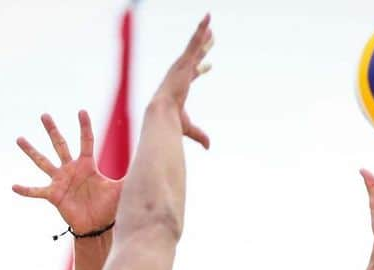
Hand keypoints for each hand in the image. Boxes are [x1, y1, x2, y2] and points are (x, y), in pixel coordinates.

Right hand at [12, 111, 120, 234]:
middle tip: (44, 115)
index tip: (81, 111)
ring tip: (20, 139)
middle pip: (60, 145)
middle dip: (52, 130)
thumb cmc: (108, 207)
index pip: (85, 141)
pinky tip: (14, 186)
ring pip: (43, 162)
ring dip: (31, 151)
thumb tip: (152, 164)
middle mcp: (71, 169)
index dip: (84, 127)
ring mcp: (60, 181)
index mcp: (87, 165)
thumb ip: (131, 175)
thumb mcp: (121, 189)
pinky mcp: (54, 195)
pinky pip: (37, 191)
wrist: (98, 227)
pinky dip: (26, 190)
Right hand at [150, 14, 213, 148]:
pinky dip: (201, 29)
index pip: (192, 75)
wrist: (162, 115)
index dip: (201, 70)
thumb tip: (209, 147)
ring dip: (202, 34)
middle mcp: (180, 73)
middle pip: (194, 57)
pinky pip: (194, 41)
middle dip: (203, 48)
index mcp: (180, 86)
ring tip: (210, 22)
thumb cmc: (171, 122)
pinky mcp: (184, 62)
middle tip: (211, 38)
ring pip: (194, 46)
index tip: (209, 66)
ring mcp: (182, 66)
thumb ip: (200, 135)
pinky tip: (208, 18)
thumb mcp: (189, 128)